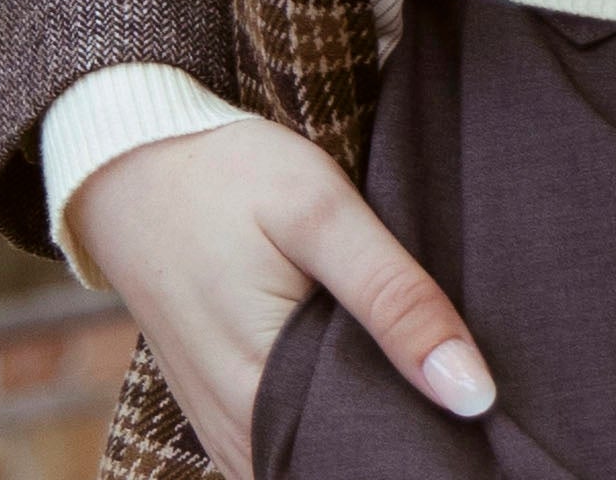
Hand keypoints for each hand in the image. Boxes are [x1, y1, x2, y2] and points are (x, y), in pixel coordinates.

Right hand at [73, 116, 496, 478]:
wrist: (129, 165)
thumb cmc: (229, 177)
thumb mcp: (322, 213)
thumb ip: (396, 298)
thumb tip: (474, 393)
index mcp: (263, 397)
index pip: (369, 462)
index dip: (431, 446)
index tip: (486, 417)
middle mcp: (237, 435)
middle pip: (343, 462)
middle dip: (404, 436)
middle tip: (468, 391)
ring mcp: (222, 428)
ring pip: (314, 455)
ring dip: (368, 426)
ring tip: (427, 376)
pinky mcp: (219, 409)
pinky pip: (285, 440)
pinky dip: (329, 416)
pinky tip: (372, 371)